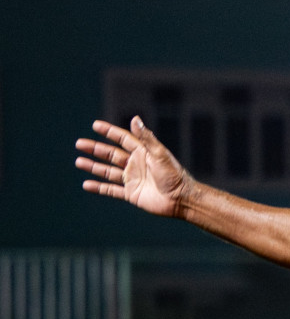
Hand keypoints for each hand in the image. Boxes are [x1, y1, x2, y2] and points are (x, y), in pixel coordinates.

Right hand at [75, 116, 197, 217]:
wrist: (181, 199)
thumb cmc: (174, 175)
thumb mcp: (159, 154)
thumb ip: (146, 138)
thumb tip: (135, 119)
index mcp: (143, 153)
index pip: (123, 139)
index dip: (110, 132)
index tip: (95, 125)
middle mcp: (136, 165)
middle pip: (111, 154)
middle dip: (96, 149)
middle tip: (79, 143)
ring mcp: (133, 179)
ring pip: (108, 171)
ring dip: (94, 167)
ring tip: (78, 162)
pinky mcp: (131, 194)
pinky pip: (111, 190)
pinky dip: (99, 188)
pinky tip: (86, 184)